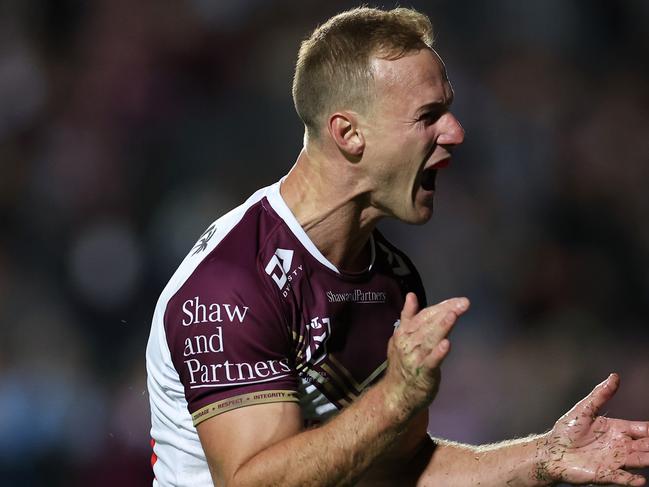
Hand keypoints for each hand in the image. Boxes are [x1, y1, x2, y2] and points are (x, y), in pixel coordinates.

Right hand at [383, 292, 469, 415]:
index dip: (441, 307)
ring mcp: (415, 358)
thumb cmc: (403, 364)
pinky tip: (447, 344)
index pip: (424, 315)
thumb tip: (411, 295)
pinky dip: (438, 353)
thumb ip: (408, 317)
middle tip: (464, 303)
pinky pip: (431, 362)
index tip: (458, 301)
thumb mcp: (401, 337)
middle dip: (446, 312)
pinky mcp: (424, 373)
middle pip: (429, 324)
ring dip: (441, 327)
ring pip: (430, 340)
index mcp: (404, 332)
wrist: (395, 394)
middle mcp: (408, 342)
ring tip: (453, 315)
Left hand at [537, 373, 648, 485]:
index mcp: (616, 429)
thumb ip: (600, 394)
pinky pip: (622, 478)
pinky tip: (640, 480)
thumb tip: (614, 377)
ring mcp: (614, 460)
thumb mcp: (584, 409)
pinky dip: (631, 480)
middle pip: (644, 446)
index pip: (641, 429)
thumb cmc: (566, 431)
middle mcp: (619, 445)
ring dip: (647, 460)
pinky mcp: (605, 474)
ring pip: (638, 461)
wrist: (552, 450)